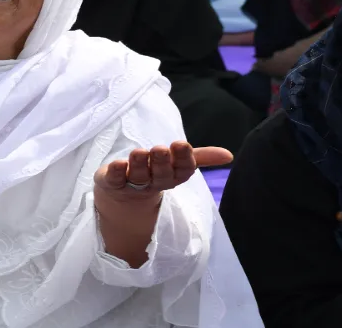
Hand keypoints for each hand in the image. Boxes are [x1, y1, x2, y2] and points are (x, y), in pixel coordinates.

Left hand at [94, 141, 232, 203]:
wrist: (122, 196)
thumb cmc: (154, 172)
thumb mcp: (177, 164)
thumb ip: (201, 157)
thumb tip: (229, 155)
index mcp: (172, 176)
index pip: (182, 170)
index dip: (182, 159)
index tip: (181, 144)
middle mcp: (154, 181)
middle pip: (160, 174)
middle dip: (161, 162)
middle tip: (161, 149)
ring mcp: (132, 184)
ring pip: (138, 176)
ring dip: (140, 164)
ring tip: (140, 152)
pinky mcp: (112, 183)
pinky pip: (114, 179)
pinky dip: (116, 172)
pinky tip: (118, 164)